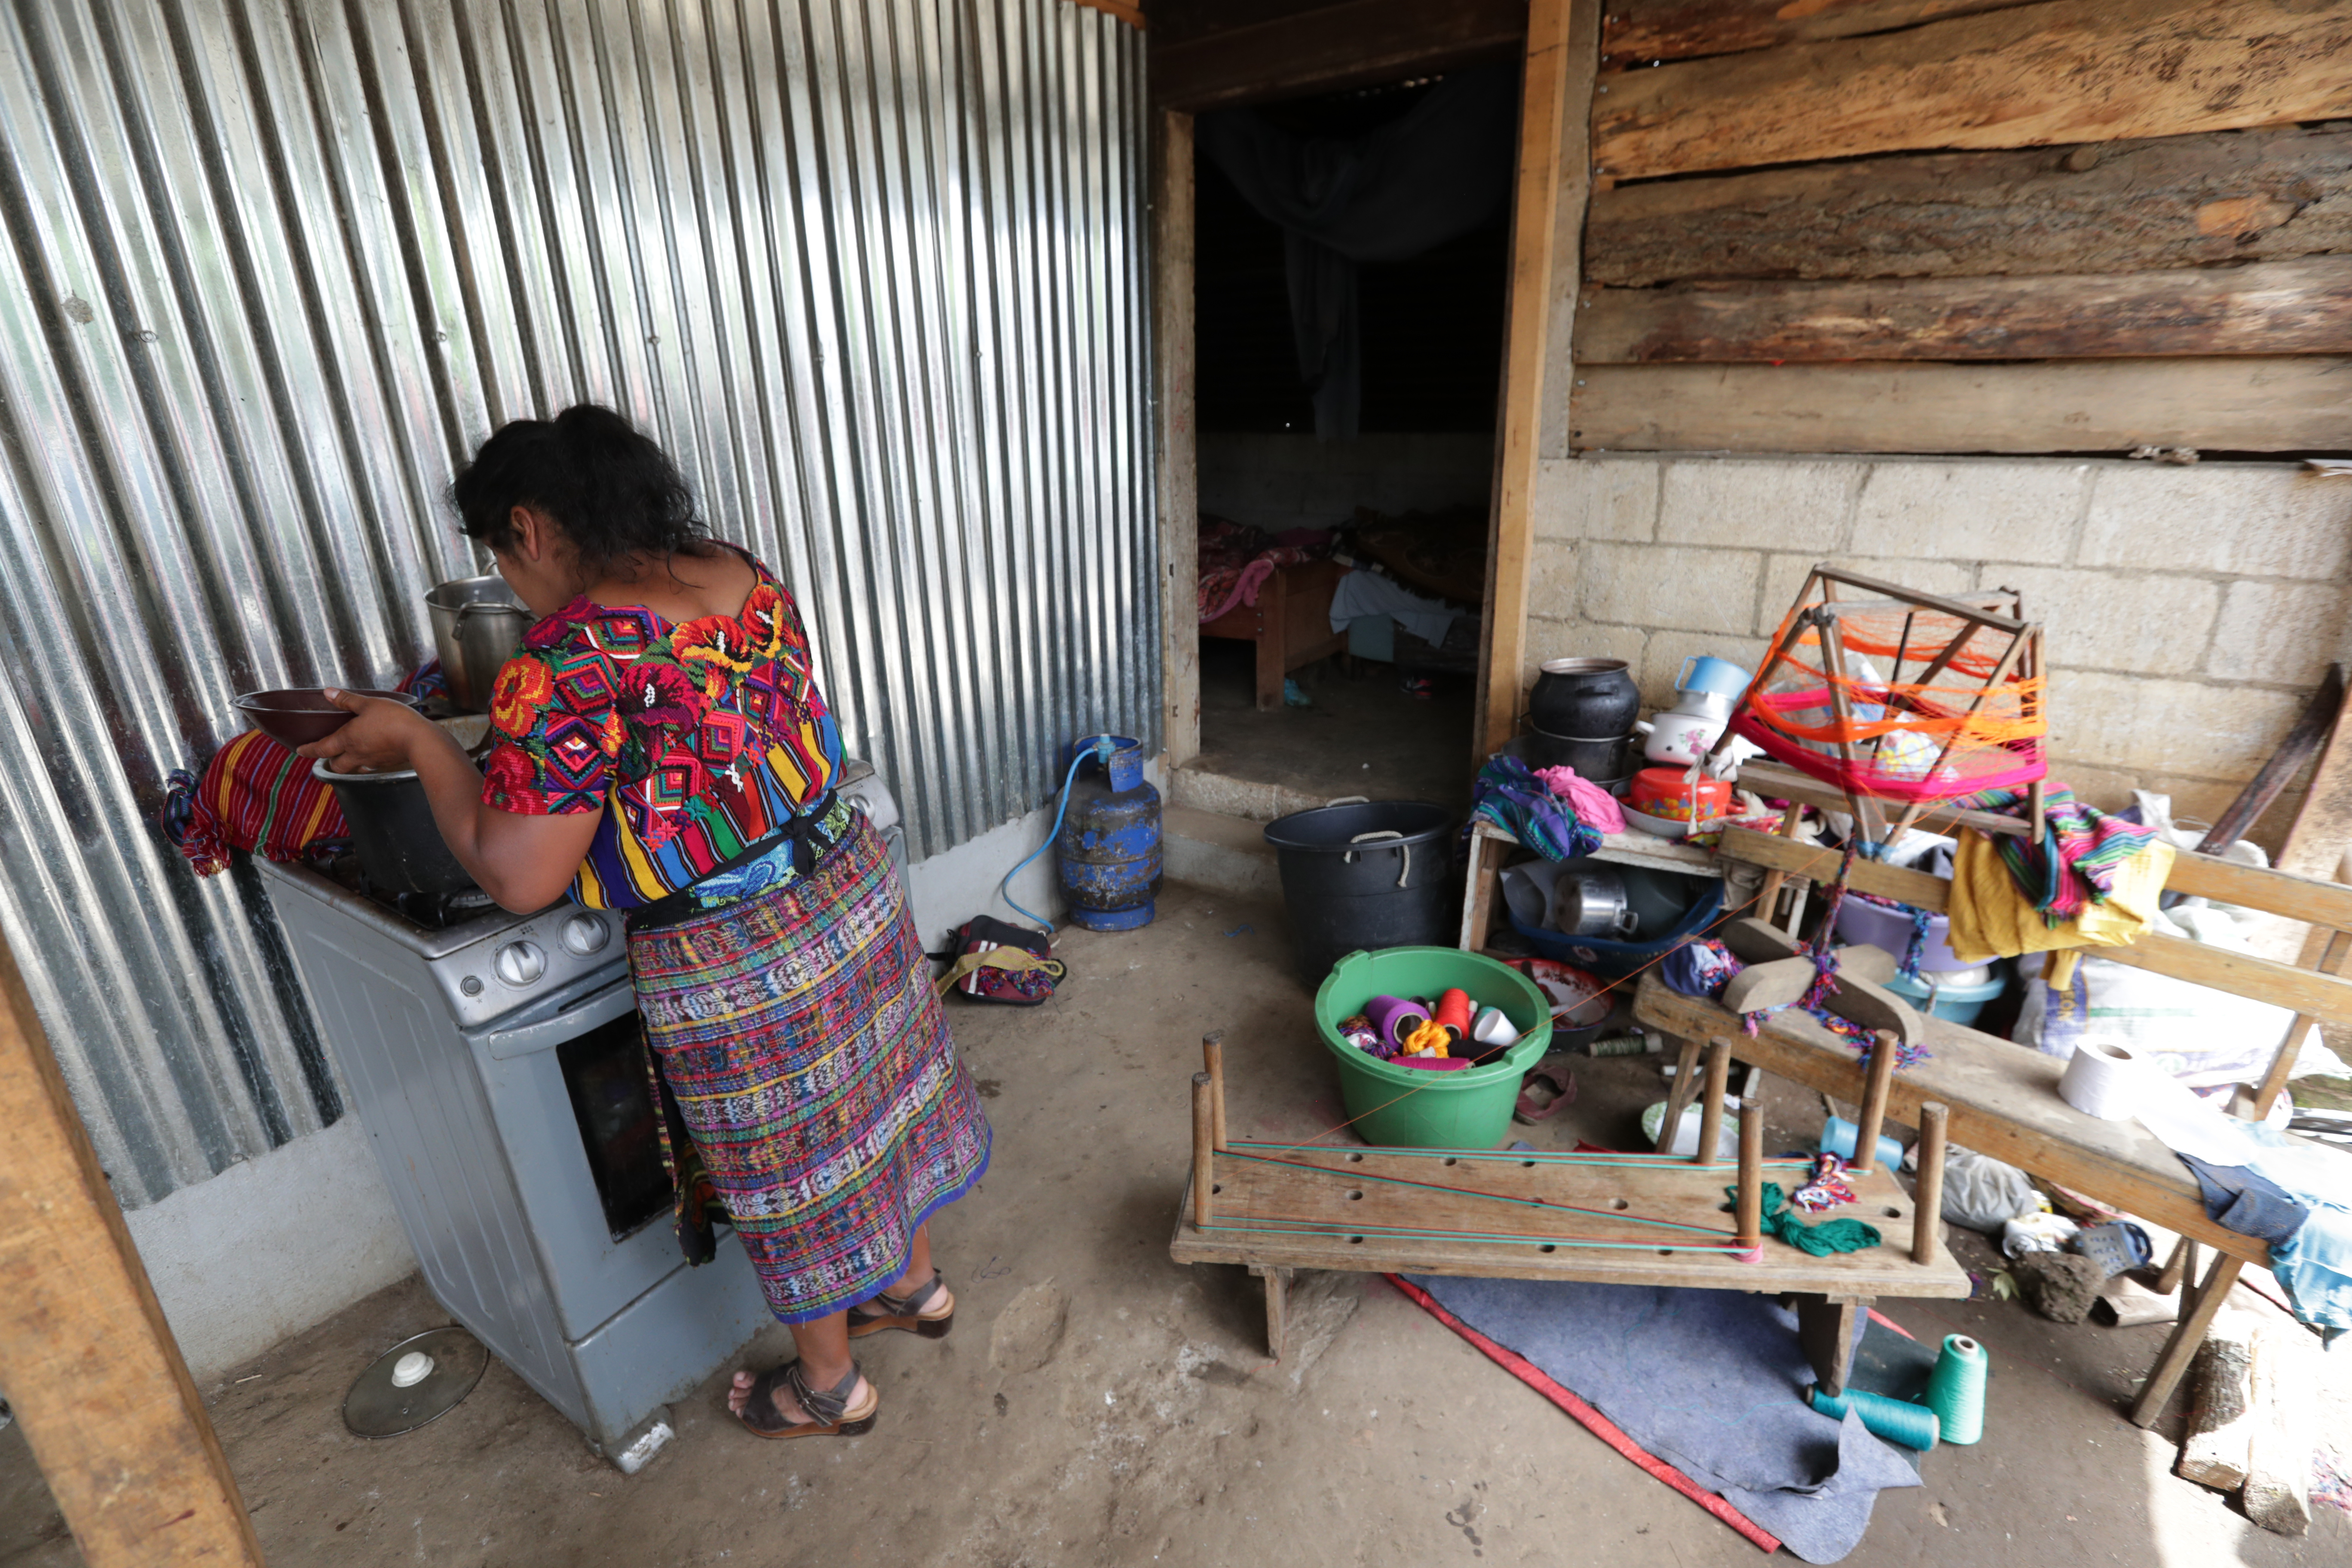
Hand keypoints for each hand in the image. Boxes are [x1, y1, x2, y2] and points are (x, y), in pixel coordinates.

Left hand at [298, 689, 431, 773]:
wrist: (419, 740)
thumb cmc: (393, 720)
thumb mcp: (368, 704)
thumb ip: (347, 700)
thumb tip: (328, 693)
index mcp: (347, 739)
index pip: (321, 748)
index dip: (308, 749)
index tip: (299, 750)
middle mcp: (357, 754)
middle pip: (336, 765)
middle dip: (329, 761)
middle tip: (327, 754)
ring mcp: (372, 761)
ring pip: (353, 767)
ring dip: (347, 763)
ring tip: (350, 755)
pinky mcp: (386, 762)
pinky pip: (371, 766)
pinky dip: (366, 762)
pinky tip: (372, 753)